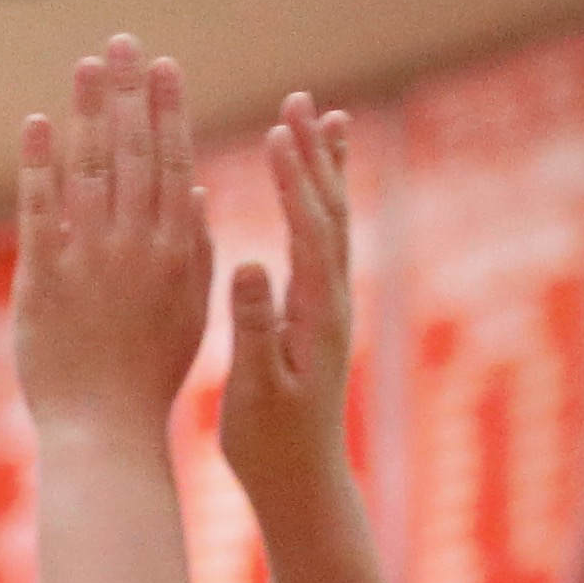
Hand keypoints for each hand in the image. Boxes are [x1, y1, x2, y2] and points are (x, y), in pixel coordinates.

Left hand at [11, 37, 217, 428]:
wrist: (104, 427)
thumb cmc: (151, 372)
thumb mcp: (191, 308)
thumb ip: (196, 246)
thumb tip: (196, 187)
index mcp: (177, 250)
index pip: (174, 163)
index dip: (168, 110)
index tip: (164, 66)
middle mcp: (135, 245)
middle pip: (133, 152)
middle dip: (128, 92)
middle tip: (123, 42)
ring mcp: (87, 258)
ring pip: (89, 169)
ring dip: (87, 112)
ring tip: (86, 65)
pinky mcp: (43, 277)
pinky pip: (39, 209)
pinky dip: (38, 164)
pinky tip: (36, 123)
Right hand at [211, 92, 359, 517]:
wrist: (303, 481)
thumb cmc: (270, 444)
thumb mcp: (254, 388)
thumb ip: (253, 324)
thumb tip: (251, 263)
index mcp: (315, 315)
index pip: (308, 232)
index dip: (293, 181)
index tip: (276, 133)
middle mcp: (332, 300)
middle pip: (329, 211)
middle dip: (313, 155)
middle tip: (300, 102)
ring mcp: (329, 304)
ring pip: (332, 219)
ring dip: (322, 167)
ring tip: (317, 116)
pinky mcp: (318, 311)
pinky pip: (320, 240)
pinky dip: (315, 199)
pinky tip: (304, 182)